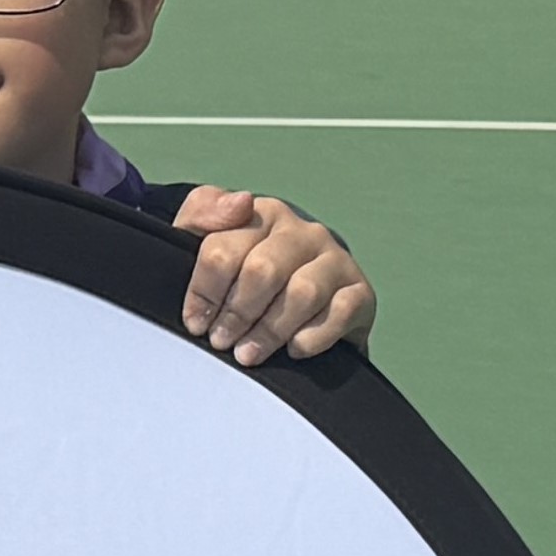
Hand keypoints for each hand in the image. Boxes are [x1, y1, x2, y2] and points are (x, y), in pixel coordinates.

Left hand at [173, 187, 374, 366]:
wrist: (288, 308)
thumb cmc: (238, 273)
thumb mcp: (201, 239)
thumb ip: (202, 212)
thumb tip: (240, 201)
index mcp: (263, 215)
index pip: (222, 250)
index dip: (203, 293)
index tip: (196, 322)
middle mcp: (304, 232)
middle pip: (263, 271)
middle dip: (236, 313)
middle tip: (222, 341)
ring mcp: (336, 260)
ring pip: (302, 293)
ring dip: (269, 330)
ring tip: (248, 354)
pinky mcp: (359, 292)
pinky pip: (339, 314)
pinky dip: (313, 337)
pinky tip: (293, 349)